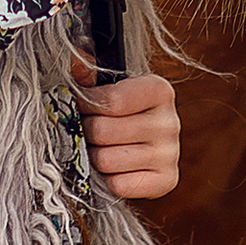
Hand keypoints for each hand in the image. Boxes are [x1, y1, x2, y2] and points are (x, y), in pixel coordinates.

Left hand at [72, 63, 181, 199]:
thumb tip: (75, 60)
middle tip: (88, 131)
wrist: (144, 146)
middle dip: (88, 133)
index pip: (111, 101)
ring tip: (100, 148)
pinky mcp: (167, 180)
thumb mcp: (109, 87)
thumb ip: (89, 76)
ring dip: (95, 157)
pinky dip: (108, 179)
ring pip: (107, 160)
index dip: (86, 105)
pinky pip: (119, 185)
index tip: (80, 106)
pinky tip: (114, 168)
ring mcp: (171, 153)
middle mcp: (170, 121)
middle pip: (104, 132)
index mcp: (159, 90)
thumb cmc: (121, 113)